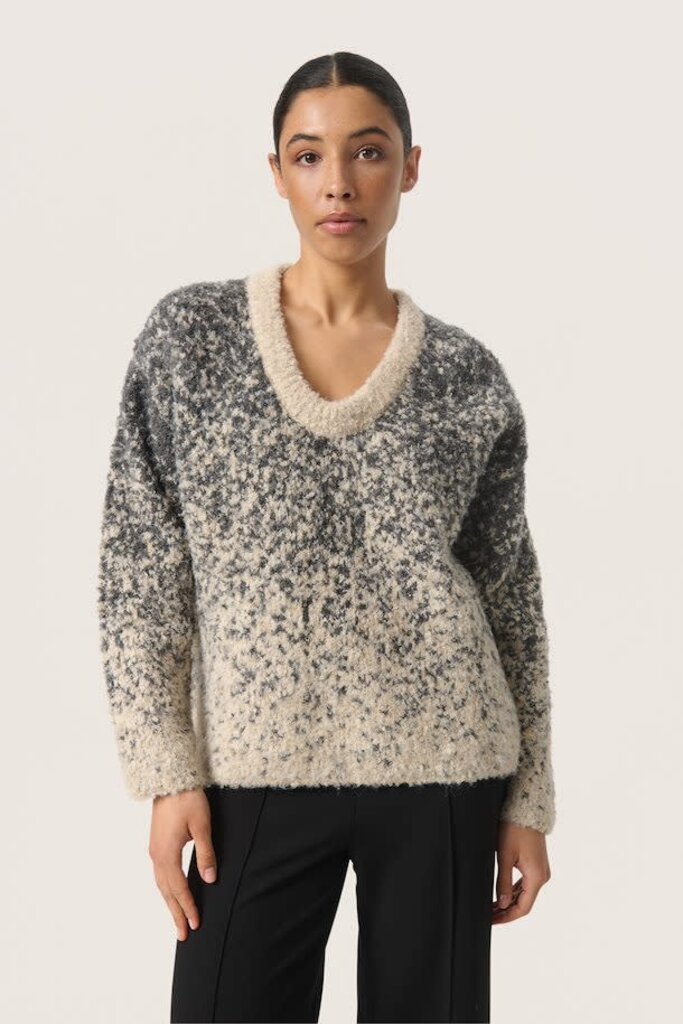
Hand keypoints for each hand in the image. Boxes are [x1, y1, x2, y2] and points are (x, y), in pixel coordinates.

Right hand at [148, 787, 217, 940]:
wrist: (170, 778)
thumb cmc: (188, 799)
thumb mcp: (202, 826)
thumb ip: (206, 854)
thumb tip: (209, 880)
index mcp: (167, 854)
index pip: (179, 888)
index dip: (188, 907)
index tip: (195, 925)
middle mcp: (156, 855)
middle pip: (166, 891)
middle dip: (175, 913)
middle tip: (183, 935)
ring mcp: (154, 849)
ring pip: (161, 883)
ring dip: (170, 902)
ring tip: (178, 919)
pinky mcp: (156, 843)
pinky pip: (160, 873)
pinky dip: (166, 887)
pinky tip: (171, 891)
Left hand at [492, 820, 550, 924]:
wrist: (527, 808)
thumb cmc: (515, 829)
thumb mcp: (505, 856)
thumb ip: (503, 882)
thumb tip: (502, 904)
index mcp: (536, 877)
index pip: (522, 908)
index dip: (507, 917)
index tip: (491, 920)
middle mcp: (542, 876)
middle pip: (524, 903)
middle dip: (506, 911)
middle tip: (488, 915)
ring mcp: (540, 870)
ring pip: (524, 894)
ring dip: (509, 902)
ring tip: (491, 907)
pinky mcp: (536, 864)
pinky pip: (525, 884)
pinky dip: (513, 891)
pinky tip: (501, 894)